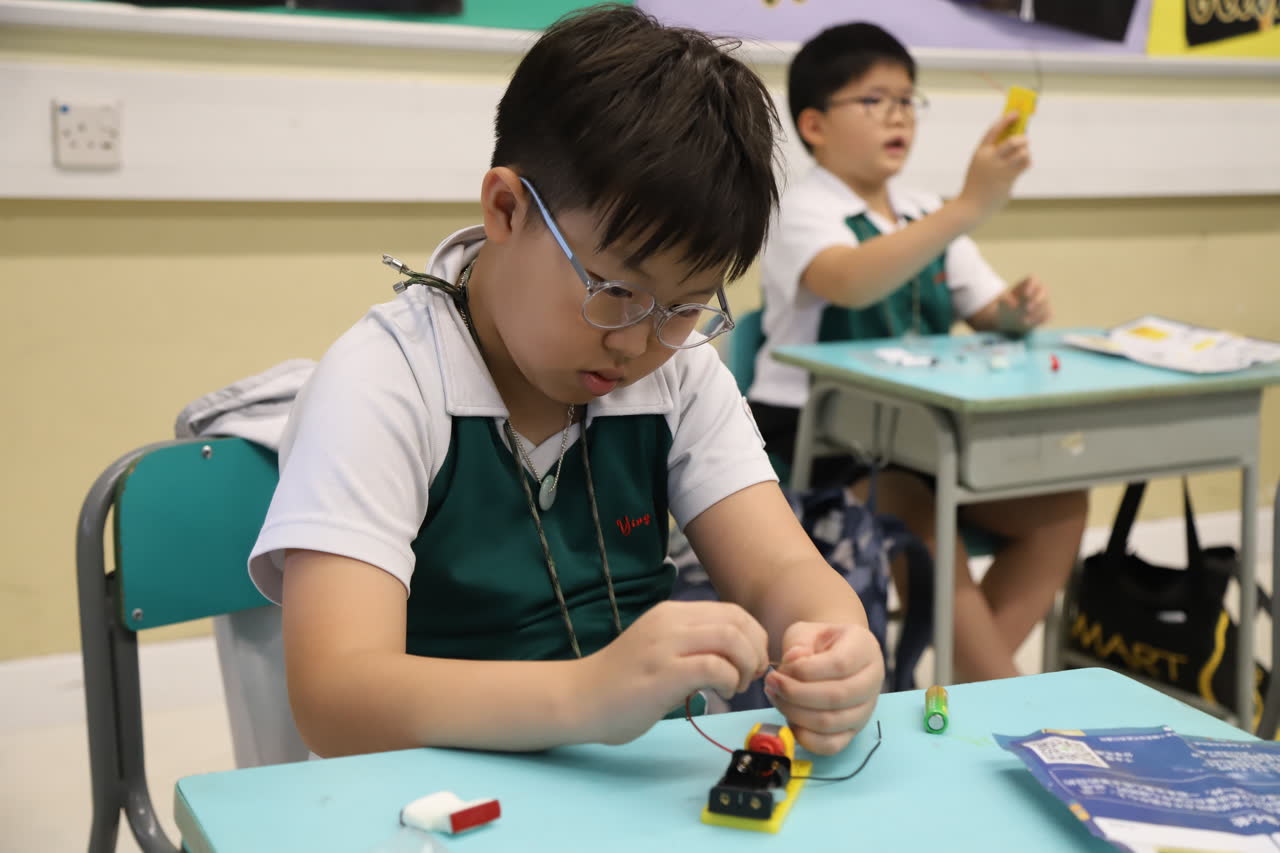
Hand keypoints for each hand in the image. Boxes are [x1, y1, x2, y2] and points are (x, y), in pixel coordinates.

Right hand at [577, 600, 768, 745]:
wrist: (579, 698)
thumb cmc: (621, 682)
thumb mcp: (660, 649)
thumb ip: (692, 645)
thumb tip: (736, 656)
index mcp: (672, 613)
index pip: (732, 611)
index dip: (754, 637)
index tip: (752, 664)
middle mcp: (670, 621)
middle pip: (737, 621)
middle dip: (756, 651)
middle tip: (750, 677)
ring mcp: (665, 645)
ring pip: (731, 639)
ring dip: (745, 665)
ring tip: (735, 687)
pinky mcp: (663, 673)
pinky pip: (714, 666)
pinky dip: (729, 680)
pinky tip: (721, 694)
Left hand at [763, 621, 882, 755]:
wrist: (833, 655)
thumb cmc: (818, 642)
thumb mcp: (807, 631)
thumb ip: (799, 642)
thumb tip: (795, 660)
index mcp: (865, 648)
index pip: (840, 664)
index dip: (805, 670)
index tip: (780, 668)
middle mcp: (873, 680)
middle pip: (836, 697)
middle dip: (795, 693)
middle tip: (771, 683)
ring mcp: (866, 709)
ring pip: (831, 722)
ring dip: (794, 713)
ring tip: (775, 696)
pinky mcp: (853, 731)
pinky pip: (831, 745)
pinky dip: (804, 737)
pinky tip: (789, 718)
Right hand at [958, 113, 1031, 219]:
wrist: (971, 207)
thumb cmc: (977, 185)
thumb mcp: (979, 165)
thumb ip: (992, 153)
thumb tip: (1014, 140)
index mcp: (980, 152)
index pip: (994, 130)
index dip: (1006, 119)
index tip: (1016, 113)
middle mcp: (989, 158)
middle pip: (1012, 140)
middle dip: (1022, 138)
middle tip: (1024, 141)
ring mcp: (999, 169)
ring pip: (1022, 152)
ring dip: (1026, 152)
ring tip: (1023, 157)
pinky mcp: (1008, 179)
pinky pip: (1025, 164)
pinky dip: (1027, 162)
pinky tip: (1024, 166)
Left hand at [995, 275, 1050, 333]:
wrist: (1008, 320)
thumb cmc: (1004, 307)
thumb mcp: (1000, 303)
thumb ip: (1003, 301)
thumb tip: (1009, 302)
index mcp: (1026, 284)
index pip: (1033, 279)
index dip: (1031, 285)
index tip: (1025, 294)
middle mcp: (1037, 291)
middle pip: (1043, 291)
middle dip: (1037, 300)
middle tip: (1027, 309)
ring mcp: (1043, 302)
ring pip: (1046, 304)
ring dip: (1037, 312)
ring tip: (1024, 320)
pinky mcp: (1046, 313)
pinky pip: (1049, 314)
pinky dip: (1041, 319)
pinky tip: (1029, 324)